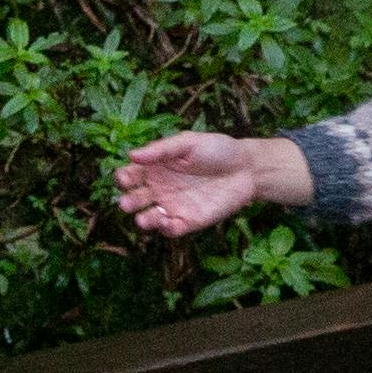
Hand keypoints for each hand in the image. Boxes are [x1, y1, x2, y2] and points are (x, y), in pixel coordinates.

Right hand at [116, 129, 305, 241]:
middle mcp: (159, 188)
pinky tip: (168, 222)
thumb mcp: (188, 142)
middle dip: (128, 202)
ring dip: (144, 220)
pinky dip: (166, 229)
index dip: (124, 178)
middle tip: (127, 203)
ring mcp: (173, 206)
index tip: (125, 178)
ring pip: (150, 218)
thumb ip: (161, 149)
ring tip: (143, 219)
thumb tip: (131, 155)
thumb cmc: (217, 150)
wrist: (247, 168)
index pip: (131, 175)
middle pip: (136, 198)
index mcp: (155, 167)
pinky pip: (172, 229)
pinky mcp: (189, 221)